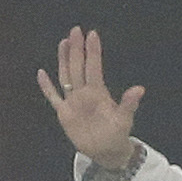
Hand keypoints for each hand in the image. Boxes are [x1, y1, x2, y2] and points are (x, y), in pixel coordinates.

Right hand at [36, 29, 145, 174]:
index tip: (92, 34)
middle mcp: (84, 93)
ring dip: (63, 60)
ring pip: (66, 76)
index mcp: (98, 92)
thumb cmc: (116, 133)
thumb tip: (139, 89)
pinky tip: (41, 73)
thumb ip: (129, 104)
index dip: (93, 51)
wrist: (105, 150)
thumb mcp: (124, 119)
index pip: (94, 67)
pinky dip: (47, 87)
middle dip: (76, 49)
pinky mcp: (64, 113)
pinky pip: (53, 97)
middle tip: (75, 30)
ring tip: (63, 42)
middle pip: (78, 67)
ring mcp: (73, 101)